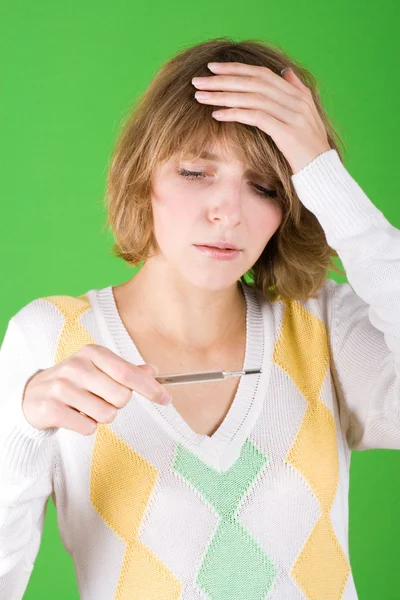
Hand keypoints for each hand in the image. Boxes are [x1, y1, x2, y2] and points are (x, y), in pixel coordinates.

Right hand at [22, 344, 170, 435]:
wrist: (33, 395)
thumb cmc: (74, 381)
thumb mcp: (99, 369)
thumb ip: (126, 371)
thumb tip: (153, 371)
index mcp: (92, 353)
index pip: (128, 372)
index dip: (150, 388)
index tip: (166, 399)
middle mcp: (76, 366)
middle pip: (121, 397)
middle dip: (117, 404)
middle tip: (101, 399)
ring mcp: (62, 387)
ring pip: (106, 415)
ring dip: (101, 417)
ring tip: (85, 407)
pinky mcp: (51, 409)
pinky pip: (87, 428)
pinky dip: (86, 426)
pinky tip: (74, 416)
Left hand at [192, 62, 331, 174]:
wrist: (323, 172)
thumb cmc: (309, 149)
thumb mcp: (306, 116)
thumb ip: (296, 91)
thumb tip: (285, 71)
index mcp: (298, 95)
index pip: (262, 74)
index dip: (236, 69)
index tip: (213, 68)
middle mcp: (296, 101)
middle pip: (254, 83)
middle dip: (223, 80)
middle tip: (198, 80)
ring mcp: (293, 116)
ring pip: (252, 98)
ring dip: (223, 96)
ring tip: (201, 96)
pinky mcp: (287, 133)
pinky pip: (256, 117)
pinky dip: (235, 113)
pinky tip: (217, 114)